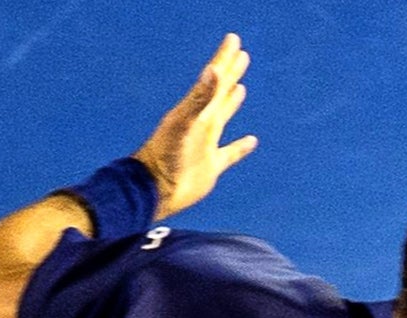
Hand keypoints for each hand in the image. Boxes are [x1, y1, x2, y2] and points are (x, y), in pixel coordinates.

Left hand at [133, 33, 258, 219]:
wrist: (154, 189)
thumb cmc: (165, 155)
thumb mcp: (183, 123)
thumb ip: (199, 99)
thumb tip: (214, 71)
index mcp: (196, 110)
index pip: (214, 78)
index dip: (224, 59)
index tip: (234, 40)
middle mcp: (202, 123)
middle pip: (219, 92)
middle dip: (229, 73)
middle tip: (241, 54)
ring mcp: (206, 144)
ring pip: (223, 116)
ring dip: (231, 101)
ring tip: (239, 87)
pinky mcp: (211, 166)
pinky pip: (230, 153)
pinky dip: (241, 147)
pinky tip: (251, 141)